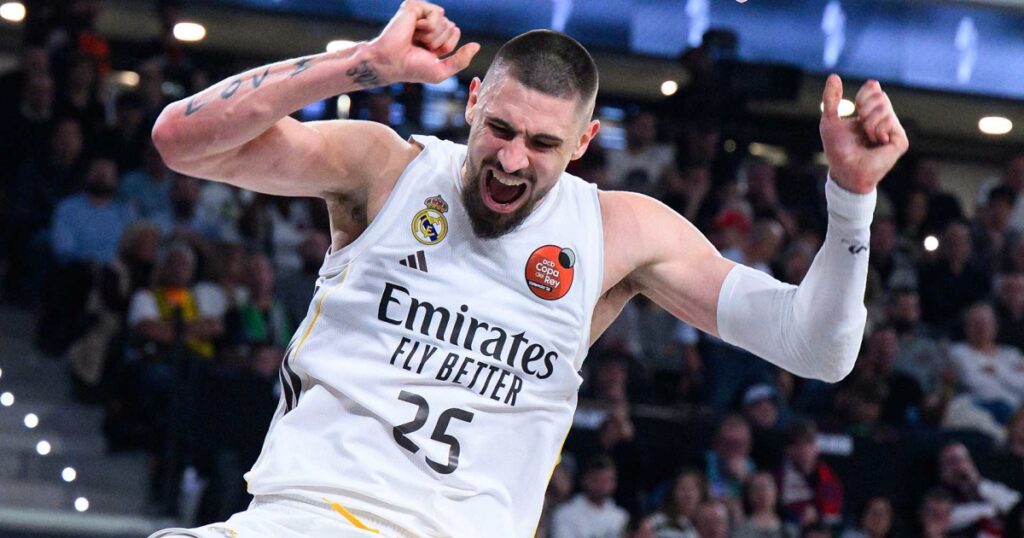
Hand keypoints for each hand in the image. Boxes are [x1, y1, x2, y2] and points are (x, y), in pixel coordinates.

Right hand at [369, 0, 480, 84]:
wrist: (391, 62)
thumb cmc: (412, 68)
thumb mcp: (441, 70)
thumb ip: (461, 60)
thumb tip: (477, 46)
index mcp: (434, 36)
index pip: (455, 32)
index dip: (446, 45)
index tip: (429, 53)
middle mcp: (428, 24)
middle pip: (452, 27)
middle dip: (440, 41)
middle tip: (420, 46)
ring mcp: (421, 14)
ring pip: (445, 21)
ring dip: (433, 36)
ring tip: (416, 39)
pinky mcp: (414, 6)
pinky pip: (437, 13)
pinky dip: (429, 26)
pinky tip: (414, 29)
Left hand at [820, 74, 908, 193]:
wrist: (844, 169)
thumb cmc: (837, 149)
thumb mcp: (830, 120)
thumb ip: (831, 98)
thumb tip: (833, 76)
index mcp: (870, 113)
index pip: (874, 90)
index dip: (865, 93)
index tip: (857, 107)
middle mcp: (884, 120)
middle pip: (881, 96)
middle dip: (865, 107)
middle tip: (860, 124)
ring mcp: (894, 130)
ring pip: (885, 108)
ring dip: (868, 121)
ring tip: (866, 136)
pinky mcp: (901, 141)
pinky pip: (890, 122)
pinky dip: (878, 129)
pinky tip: (875, 141)